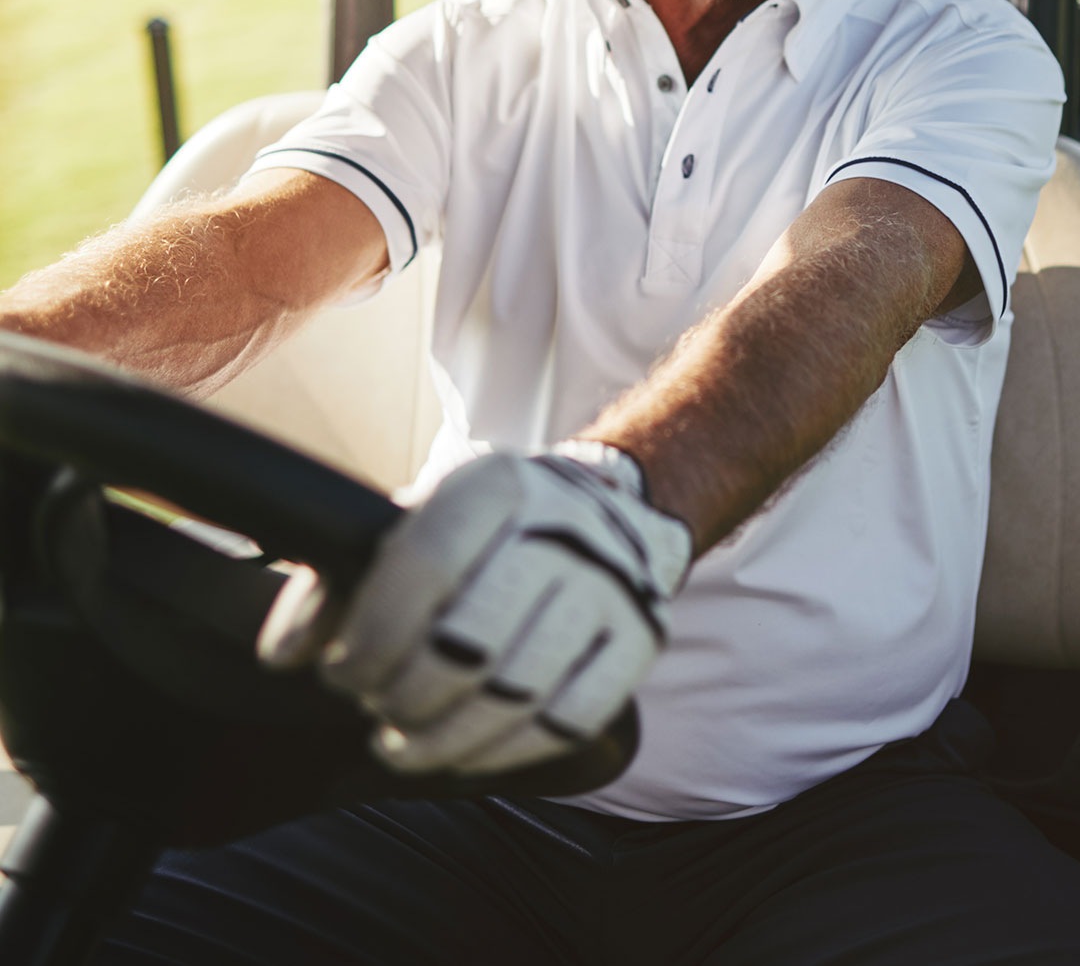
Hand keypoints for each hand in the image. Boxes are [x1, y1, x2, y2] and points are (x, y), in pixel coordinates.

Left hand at [258, 448, 691, 775]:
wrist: (613, 511)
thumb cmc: (491, 528)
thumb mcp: (420, 520)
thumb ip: (343, 576)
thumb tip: (283, 652)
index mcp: (497, 483)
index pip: (427, 564)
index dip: (374, 633)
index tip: (342, 671)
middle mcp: (563, 528)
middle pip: (470, 642)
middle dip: (406, 695)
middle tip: (378, 709)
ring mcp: (610, 587)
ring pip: (517, 692)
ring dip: (445, 738)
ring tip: (405, 743)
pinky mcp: (640, 640)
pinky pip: (568, 720)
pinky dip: (505, 752)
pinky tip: (466, 752)